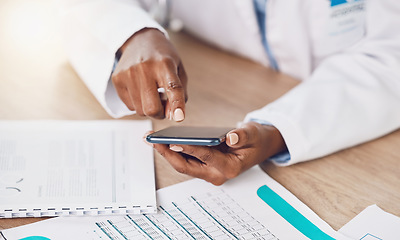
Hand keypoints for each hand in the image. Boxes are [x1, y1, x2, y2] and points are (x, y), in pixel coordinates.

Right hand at [112, 28, 187, 120]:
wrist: (140, 39)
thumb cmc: (162, 56)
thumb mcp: (179, 69)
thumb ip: (180, 93)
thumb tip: (172, 116)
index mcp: (165, 63)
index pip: (172, 87)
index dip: (176, 104)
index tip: (179, 117)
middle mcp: (145, 68)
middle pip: (152, 108)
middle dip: (160, 113)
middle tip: (164, 105)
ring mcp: (128, 74)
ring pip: (140, 110)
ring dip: (149, 108)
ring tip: (152, 93)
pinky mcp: (117, 79)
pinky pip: (130, 106)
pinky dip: (138, 103)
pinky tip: (141, 90)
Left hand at [149, 122, 286, 184]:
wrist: (260, 147)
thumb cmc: (256, 141)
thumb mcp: (252, 134)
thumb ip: (241, 136)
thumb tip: (230, 137)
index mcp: (230, 168)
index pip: (205, 157)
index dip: (188, 149)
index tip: (171, 142)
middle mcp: (217, 174)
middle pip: (186, 166)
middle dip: (167, 153)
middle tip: (152, 139)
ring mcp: (209, 172)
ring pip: (183, 164)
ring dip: (166, 152)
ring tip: (152, 138)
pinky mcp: (204, 168)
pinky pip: (186, 161)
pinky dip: (174, 151)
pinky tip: (163, 140)